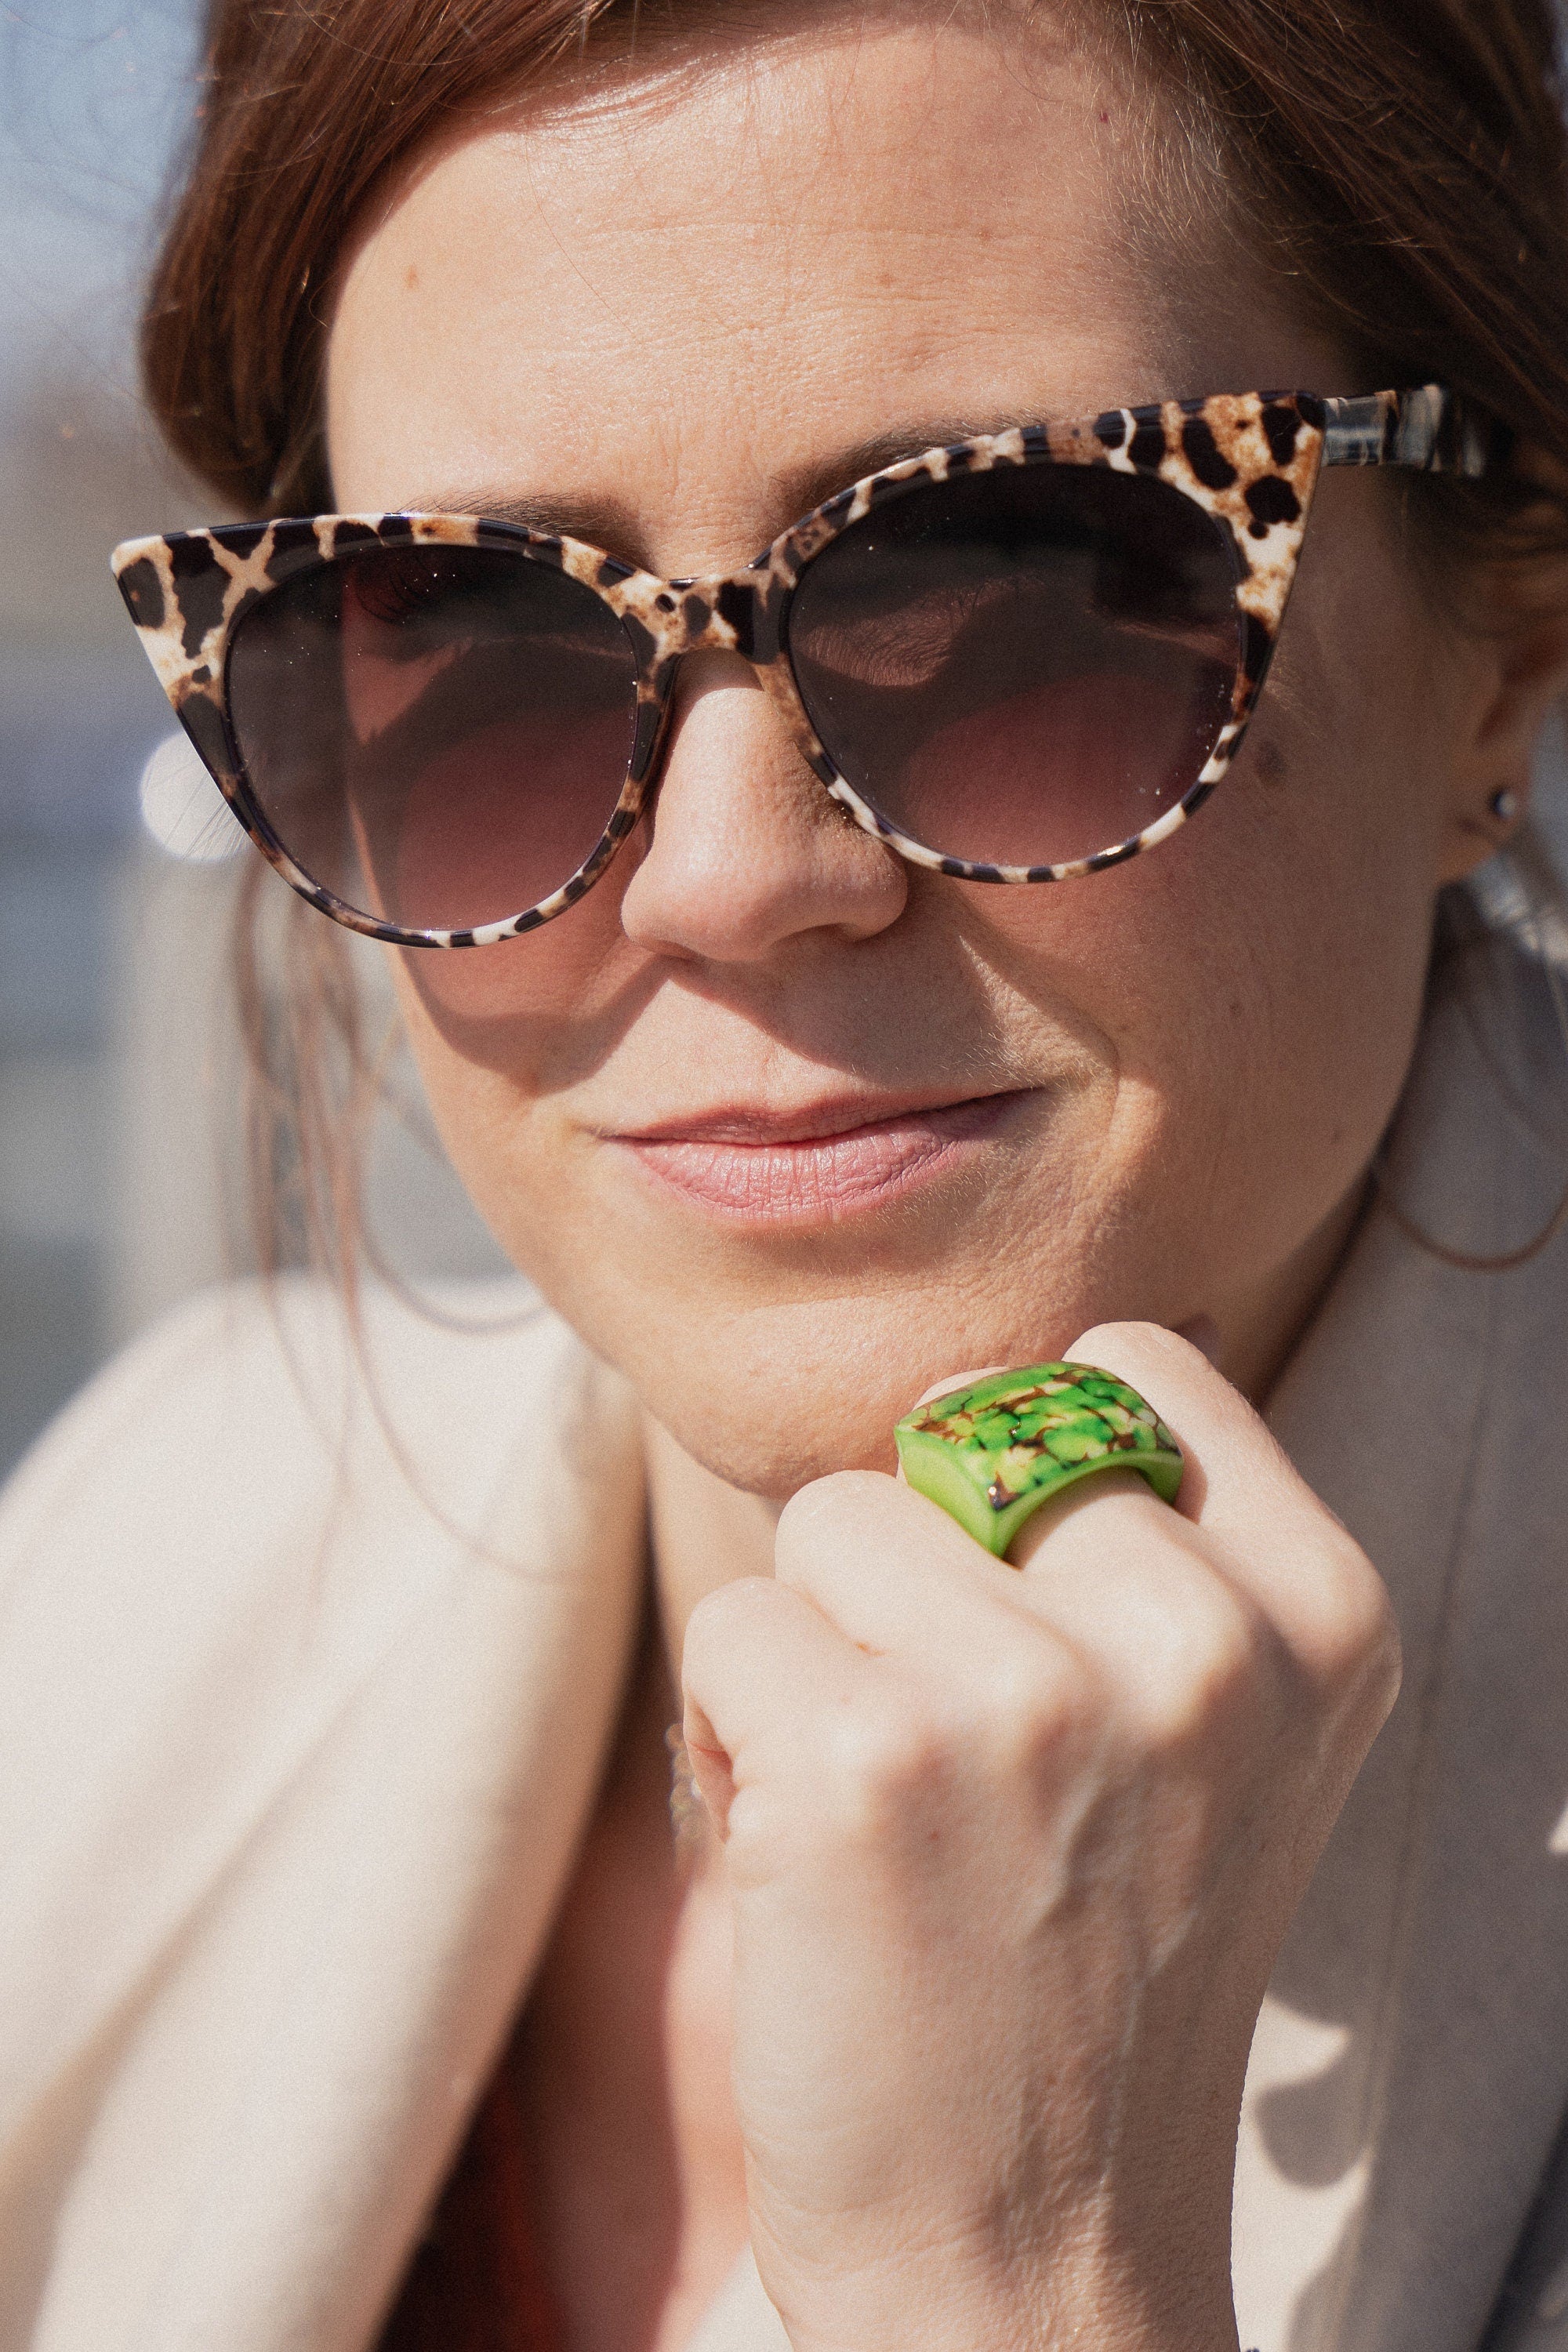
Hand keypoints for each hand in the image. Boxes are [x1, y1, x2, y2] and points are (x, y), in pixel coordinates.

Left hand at [680, 1323, 1399, 2351]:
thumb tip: (998, 1387)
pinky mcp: (864, 1765)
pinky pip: (732, 1627)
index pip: (1133, 1365)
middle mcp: (1203, 1641)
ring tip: (894, 1814)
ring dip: (823, 1650)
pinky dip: (734, 1735)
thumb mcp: (1221, 1741)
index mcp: (1321, 1614)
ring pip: (828, 1518)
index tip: (1039, 1612)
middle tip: (970, 1766)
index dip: (1040, 1472)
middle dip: (924, 1575)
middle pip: (961, 1432)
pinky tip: (817, 1863)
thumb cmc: (1095, 1965)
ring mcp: (1034, 1698)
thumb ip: (1155, 1551)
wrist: (1031, 2257)